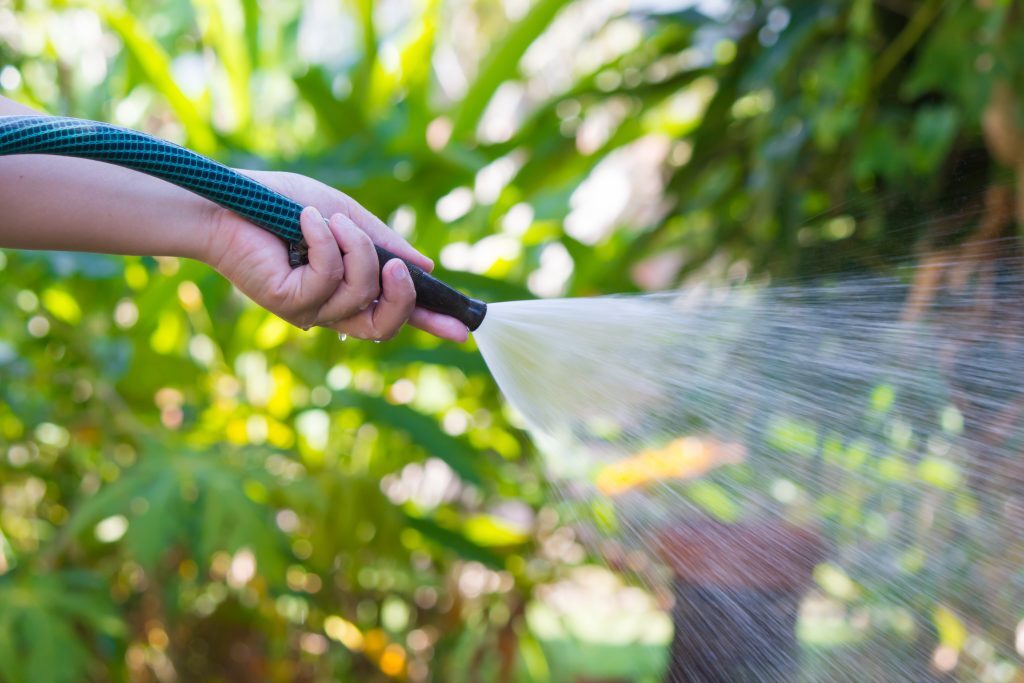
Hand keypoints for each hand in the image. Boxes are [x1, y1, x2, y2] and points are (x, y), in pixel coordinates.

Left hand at [201, 170, 468, 342]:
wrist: (226, 201)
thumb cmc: (281, 205)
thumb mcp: (346, 217)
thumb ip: (383, 242)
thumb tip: (426, 266)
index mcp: (347, 290)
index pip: (393, 315)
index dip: (430, 323)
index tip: (462, 328)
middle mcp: (330, 308)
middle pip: (384, 326)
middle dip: (400, 296)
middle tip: (398, 267)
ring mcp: (309, 310)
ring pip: (360, 294)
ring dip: (354, 247)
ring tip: (327, 218)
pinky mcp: (289, 302)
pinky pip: (328, 277)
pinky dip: (324, 241)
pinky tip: (304, 220)